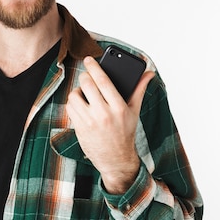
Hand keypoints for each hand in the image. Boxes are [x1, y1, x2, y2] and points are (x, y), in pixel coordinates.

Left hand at [66, 56, 154, 193]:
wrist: (116, 160)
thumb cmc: (126, 133)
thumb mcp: (134, 112)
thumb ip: (139, 90)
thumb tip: (149, 73)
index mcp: (119, 108)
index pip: (104, 81)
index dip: (95, 67)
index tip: (89, 59)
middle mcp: (104, 114)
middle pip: (87, 85)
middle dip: (85, 77)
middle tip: (87, 78)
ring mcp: (90, 122)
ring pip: (74, 96)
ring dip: (77, 91)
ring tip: (84, 95)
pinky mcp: (79, 128)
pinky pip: (70, 108)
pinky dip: (73, 103)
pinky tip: (80, 106)